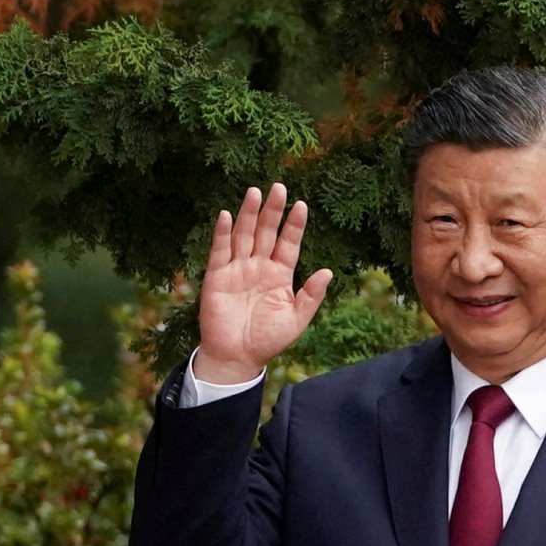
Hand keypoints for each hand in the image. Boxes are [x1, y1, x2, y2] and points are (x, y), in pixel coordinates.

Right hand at [194, 182, 333, 383]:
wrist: (237, 357)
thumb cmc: (267, 340)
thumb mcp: (296, 320)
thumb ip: (311, 295)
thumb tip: (328, 272)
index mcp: (280, 275)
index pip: (289, 244)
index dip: (294, 225)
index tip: (301, 205)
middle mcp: (259, 267)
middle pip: (266, 232)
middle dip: (273, 211)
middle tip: (279, 187)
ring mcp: (237, 269)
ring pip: (244, 235)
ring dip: (249, 214)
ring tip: (255, 192)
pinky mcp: (217, 276)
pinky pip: (220, 251)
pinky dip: (223, 233)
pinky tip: (228, 215)